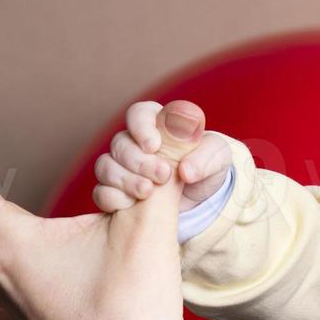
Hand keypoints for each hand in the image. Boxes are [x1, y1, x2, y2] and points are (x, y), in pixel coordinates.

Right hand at [92, 100, 229, 213]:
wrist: (202, 198)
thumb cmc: (207, 166)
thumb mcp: (218, 157)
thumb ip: (206, 156)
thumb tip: (185, 170)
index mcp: (157, 124)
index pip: (138, 114)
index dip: (141, 127)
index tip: (153, 146)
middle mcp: (134, 143)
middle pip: (120, 143)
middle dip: (139, 161)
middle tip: (163, 175)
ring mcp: (122, 167)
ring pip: (105, 166)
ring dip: (125, 180)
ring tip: (148, 192)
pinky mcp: (116, 192)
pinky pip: (101, 192)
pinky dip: (113, 198)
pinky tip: (131, 205)